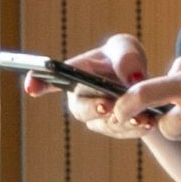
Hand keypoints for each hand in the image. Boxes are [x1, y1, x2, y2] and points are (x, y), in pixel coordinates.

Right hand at [21, 33, 156, 141]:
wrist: (142, 83)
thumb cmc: (124, 60)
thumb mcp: (127, 49)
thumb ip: (127, 58)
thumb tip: (131, 79)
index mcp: (75, 73)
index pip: (51, 78)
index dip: (38, 82)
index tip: (32, 86)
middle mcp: (80, 98)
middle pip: (79, 108)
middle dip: (92, 107)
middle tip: (107, 105)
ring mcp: (95, 117)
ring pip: (102, 124)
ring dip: (121, 122)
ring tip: (140, 118)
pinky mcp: (112, 128)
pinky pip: (120, 132)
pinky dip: (135, 128)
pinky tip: (148, 122)